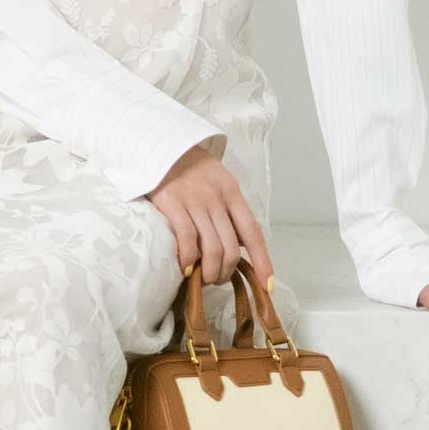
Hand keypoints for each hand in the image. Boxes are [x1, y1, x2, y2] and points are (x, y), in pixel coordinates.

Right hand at [146, 143, 274, 291]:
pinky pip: (186, 239)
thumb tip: (242, 245)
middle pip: (231, 247)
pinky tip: (185, 269)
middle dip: (226, 271)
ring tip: (202, 279)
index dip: (263, 261)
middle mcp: (217, 198)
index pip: (253, 233)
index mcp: (232, 193)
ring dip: (209, 271)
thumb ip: (230, 211)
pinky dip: (188, 260)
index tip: (267, 285)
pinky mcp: (172, 203)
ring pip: (212, 248)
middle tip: (216, 280)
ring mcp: (195, 201)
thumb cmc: (190, 169)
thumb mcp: (218, 183)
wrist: (161, 144)